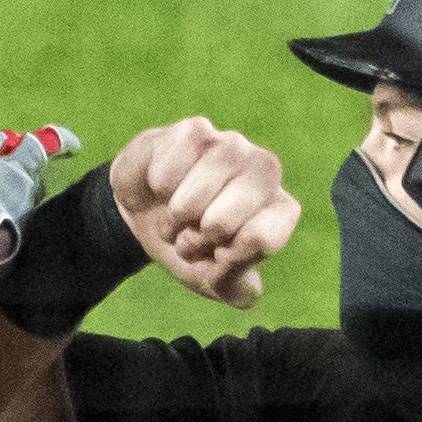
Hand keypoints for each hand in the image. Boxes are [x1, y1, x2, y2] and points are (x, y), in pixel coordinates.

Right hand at [106, 117, 298, 307]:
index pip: (263, 238)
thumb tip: (249, 289)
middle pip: (223, 222)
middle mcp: (264, 171)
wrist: (144, 211)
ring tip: (175, 217)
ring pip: (194, 199)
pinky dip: (158, 190)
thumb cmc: (188, 241)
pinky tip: (162, 186)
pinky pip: (169, 175)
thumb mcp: (210, 276)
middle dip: (194, 241)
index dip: (229, 257)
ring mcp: (231, 146)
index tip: (218, 257)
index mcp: (278, 208)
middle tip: (190, 237)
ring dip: (174, 218)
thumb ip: (235, 289)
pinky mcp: (196, 131)